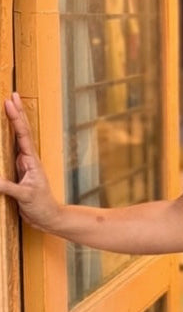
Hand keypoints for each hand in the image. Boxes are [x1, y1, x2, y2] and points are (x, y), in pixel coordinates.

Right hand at [1, 92, 60, 231]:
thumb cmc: (42, 206)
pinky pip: (9, 152)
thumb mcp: (26, 197)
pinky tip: (2, 131)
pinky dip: (5, 140)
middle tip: (12, 94)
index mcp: (31, 161)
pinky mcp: (17, 172)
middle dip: (17, 113)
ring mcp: (23, 164)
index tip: (10, 102)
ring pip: (16, 139)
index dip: (16, 118)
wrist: (48, 217)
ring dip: (12, 122)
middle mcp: (27, 159)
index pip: (23, 135)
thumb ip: (9, 188)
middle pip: (22, 131)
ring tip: (9, 105)